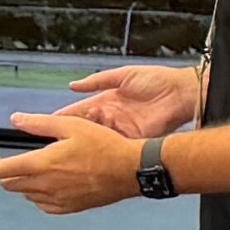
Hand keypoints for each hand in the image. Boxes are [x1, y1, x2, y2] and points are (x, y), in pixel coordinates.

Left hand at [0, 111, 143, 214]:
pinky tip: (47, 184)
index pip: (0, 170)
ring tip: (31, 167)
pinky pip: (42, 204)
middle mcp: (46, 185)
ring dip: (20, 182)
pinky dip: (37, 194)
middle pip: (10, 183)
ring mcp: (57, 199)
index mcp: (42, 164)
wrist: (130, 171)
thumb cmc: (105, 146)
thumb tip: (15, 119)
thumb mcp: (72, 125)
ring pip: (26, 193)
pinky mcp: (68, 208)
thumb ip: (40, 123)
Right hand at [60, 63, 201, 137]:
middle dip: (69, 134)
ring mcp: (122, 130)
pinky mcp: (134, 139)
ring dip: (84, 143)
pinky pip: (114, 145)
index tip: (47, 122)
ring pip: (97, 139)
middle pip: (86, 128)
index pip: (81, 111)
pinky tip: (90, 154)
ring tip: (66, 148)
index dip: (65, 117)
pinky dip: (103, 149)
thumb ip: (98, 80)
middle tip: (51, 140)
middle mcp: (113, 117)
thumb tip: (74, 85)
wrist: (182, 93)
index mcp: (108, 101)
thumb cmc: (158, 80)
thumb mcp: (123, 75)